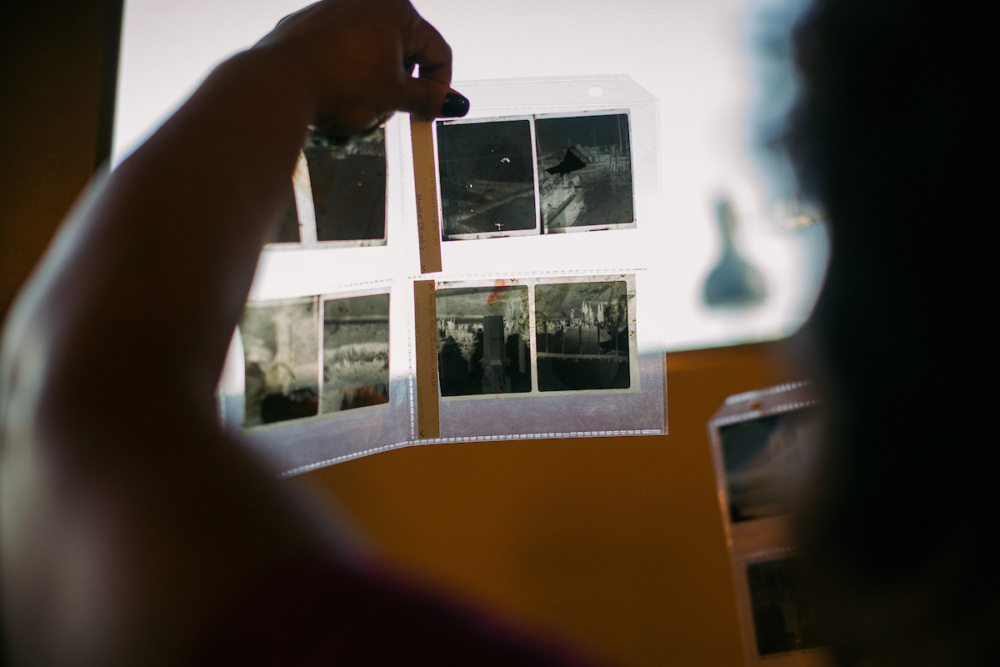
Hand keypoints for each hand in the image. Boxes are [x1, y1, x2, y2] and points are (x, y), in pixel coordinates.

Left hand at [255, 0, 467, 138]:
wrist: (280, 84)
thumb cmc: (337, 82)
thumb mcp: (394, 97)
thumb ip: (428, 99)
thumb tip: (451, 103)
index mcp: (396, 10)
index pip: (437, 52)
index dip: (439, 89)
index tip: (431, 112)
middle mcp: (365, 2)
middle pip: (402, 53)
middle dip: (399, 89)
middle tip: (389, 112)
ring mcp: (334, 11)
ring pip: (370, 57)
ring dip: (372, 87)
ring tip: (357, 109)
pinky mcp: (310, 27)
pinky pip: (340, 56)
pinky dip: (344, 77)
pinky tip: (334, 97)